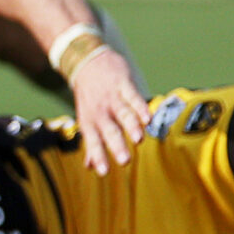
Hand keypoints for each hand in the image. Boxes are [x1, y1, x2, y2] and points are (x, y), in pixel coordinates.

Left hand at [70, 51, 147, 176]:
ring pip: (122, 113)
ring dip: (130, 126)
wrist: (86, 60)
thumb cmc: (89, 96)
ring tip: (139, 140)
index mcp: (90, 121)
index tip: (104, 172)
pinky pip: (132, 96)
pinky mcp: (122, 84)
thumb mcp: (86, 118)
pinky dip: (140, 107)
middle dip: (116, 145)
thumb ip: (91, 143)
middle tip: (125, 161)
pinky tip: (148, 118)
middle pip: (109, 130)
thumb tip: (90, 167)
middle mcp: (100, 111)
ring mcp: (111, 97)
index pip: (93, 141)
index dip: (98, 156)